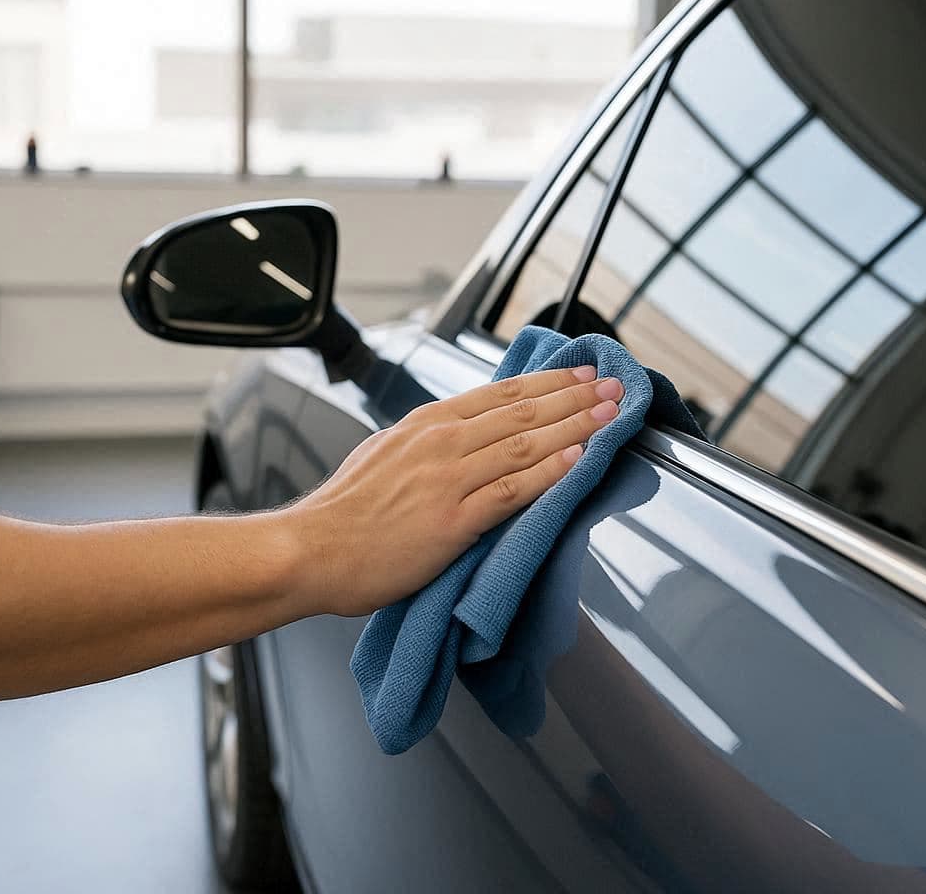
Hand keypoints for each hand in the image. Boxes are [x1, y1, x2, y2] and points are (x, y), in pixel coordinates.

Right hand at [281, 366, 622, 616]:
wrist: (311, 551)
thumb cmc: (343, 513)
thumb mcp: (384, 454)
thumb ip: (427, 443)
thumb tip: (461, 435)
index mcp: (426, 424)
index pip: (502, 393)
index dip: (550, 382)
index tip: (583, 374)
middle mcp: (441, 442)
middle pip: (524, 411)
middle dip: (577, 397)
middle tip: (614, 387)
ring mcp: (449, 480)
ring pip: (526, 443)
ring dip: (576, 427)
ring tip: (611, 418)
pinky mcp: (453, 520)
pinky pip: (512, 490)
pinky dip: (550, 472)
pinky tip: (578, 460)